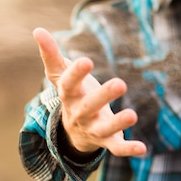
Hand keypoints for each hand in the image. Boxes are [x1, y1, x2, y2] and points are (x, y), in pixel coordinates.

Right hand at [33, 27, 146, 157]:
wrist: (74, 132)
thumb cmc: (73, 95)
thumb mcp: (61, 76)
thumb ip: (51, 55)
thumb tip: (37, 30)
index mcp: (69, 95)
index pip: (69, 84)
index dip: (76, 73)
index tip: (87, 60)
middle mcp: (80, 113)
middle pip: (89, 106)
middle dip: (104, 96)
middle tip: (121, 83)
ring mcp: (94, 128)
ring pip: (104, 128)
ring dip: (118, 123)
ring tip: (133, 115)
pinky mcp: (108, 141)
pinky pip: (117, 148)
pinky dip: (129, 149)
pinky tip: (143, 149)